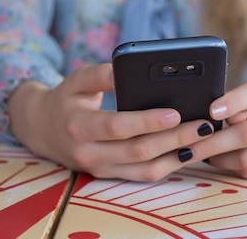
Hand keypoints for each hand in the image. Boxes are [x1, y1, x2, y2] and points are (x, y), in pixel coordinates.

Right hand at [8, 64, 215, 180]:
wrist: (42, 129)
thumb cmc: (66, 99)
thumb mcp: (78, 79)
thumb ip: (103, 74)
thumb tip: (129, 68)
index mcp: (79, 126)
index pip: (117, 127)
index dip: (146, 122)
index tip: (175, 112)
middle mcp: (89, 153)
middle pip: (138, 152)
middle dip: (175, 139)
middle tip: (204, 125)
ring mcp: (100, 169)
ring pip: (145, 171)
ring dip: (178, 157)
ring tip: (205, 139)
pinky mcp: (110, 176)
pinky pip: (144, 176)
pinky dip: (170, 165)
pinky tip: (190, 150)